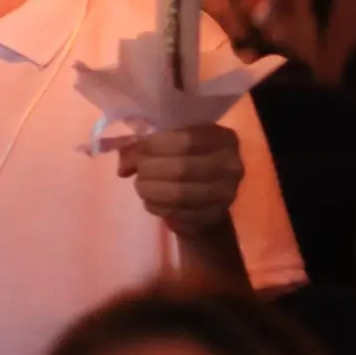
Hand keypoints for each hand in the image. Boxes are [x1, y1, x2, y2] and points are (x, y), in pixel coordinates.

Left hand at [118, 123, 242, 238]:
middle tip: (137, 171)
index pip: (187, 139)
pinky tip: (150, 201)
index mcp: (222, 137)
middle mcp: (232, 165)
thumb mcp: (170, 144)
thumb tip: (124, 165)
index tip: (138, 150)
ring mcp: (226, 194)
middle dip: (150, 168)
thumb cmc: (185, 161)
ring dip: (151, 189)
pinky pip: (178, 213)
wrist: (205, 200)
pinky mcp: (214, 217)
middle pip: (182, 167)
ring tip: (141, 186)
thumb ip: (146, 146)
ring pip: (180, 193)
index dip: (155, 144)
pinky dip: (157, 206)